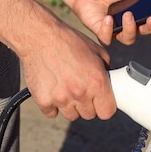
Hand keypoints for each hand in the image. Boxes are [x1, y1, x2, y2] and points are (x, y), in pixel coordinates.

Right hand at [17, 5, 115, 120]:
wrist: (40, 37)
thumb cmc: (69, 41)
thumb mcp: (97, 51)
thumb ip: (107, 70)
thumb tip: (111, 82)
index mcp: (97, 83)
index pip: (107, 112)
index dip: (104, 106)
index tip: (100, 101)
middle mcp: (80, 93)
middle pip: (89, 115)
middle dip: (87, 104)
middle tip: (80, 88)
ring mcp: (61, 99)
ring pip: (71, 115)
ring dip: (70, 105)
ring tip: (65, 86)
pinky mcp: (44, 101)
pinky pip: (52, 113)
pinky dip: (52, 104)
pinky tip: (52, 89)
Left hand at [71, 0, 150, 45]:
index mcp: (140, 16)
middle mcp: (130, 26)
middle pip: (143, 33)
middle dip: (149, 27)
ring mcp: (116, 32)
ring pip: (128, 38)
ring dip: (130, 27)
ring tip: (128, 14)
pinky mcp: (102, 34)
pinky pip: (107, 37)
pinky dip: (108, 28)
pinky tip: (108, 18)